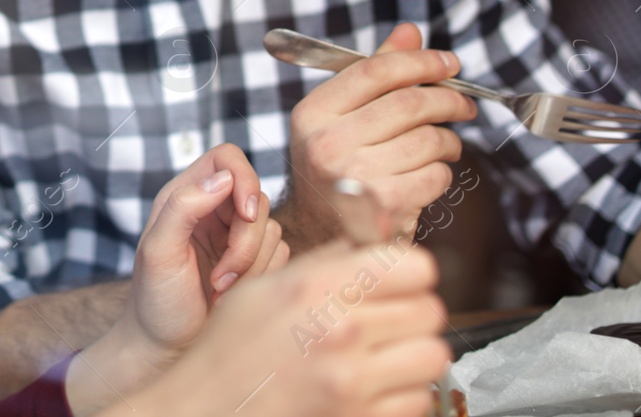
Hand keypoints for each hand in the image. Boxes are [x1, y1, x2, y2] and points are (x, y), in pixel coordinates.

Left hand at [65, 144, 284, 414]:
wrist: (166, 350)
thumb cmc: (156, 302)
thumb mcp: (159, 251)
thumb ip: (184, 207)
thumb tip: (223, 179)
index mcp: (185, 196)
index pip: (228, 159)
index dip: (245, 178)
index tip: (245, 213)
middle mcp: (213, 210)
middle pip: (258, 198)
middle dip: (245, 243)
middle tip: (221, 278)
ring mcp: (236, 237)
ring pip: (273, 230)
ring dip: (250, 267)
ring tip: (219, 290)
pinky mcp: (255, 263)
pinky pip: (281, 256)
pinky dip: (260, 278)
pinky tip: (232, 297)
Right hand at [121, 241, 450, 416]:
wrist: (207, 407)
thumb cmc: (230, 348)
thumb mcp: (267, 285)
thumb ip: (327, 260)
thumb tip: (372, 241)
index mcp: (317, 288)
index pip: (414, 266)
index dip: (410, 271)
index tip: (399, 279)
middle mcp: (341, 332)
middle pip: (431, 309)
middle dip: (414, 312)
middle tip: (391, 318)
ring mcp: (353, 382)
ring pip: (433, 356)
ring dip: (415, 354)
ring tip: (388, 354)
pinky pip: (418, 401)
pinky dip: (404, 394)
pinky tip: (375, 386)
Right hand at [282, 23, 476, 247]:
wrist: (319, 235)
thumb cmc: (337, 167)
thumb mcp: (340, 117)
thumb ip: (374, 73)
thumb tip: (410, 31)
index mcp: (313, 113)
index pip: (375, 70)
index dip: (420, 61)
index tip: (449, 64)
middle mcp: (327, 143)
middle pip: (409, 103)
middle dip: (449, 100)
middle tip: (464, 104)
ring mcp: (355, 177)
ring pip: (428, 139)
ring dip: (449, 141)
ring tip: (446, 145)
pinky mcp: (384, 207)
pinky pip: (435, 175)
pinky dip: (442, 173)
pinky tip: (430, 175)